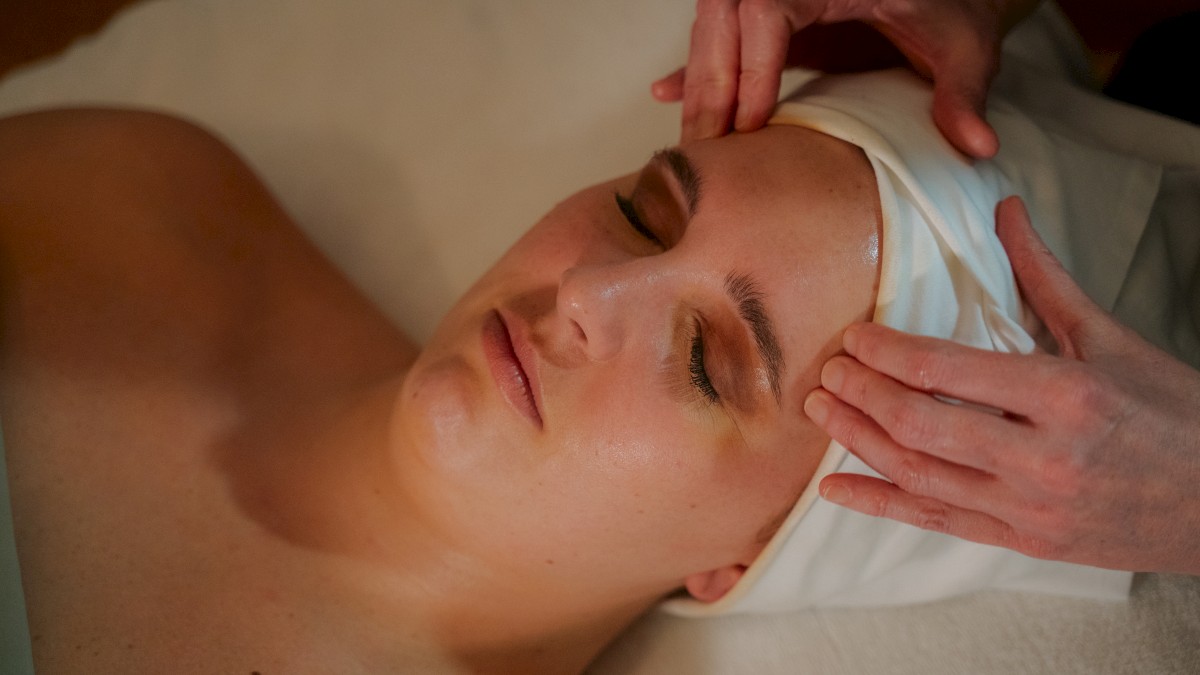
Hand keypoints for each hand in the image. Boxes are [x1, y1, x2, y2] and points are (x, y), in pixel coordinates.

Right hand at [653, 0, 1040, 157]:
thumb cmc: (955, 7)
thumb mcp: (966, 47)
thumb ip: (964, 92)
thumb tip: (976, 144)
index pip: (767, 11)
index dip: (752, 67)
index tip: (749, 124)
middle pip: (724, 19)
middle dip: (710, 85)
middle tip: (704, 147)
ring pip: (712, 26)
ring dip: (700, 84)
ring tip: (693, 142)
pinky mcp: (773, 13)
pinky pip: (720, 33)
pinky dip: (695, 66)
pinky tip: (666, 92)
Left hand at [803, 196, 1199, 574]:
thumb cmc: (1172, 414)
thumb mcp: (1109, 338)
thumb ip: (1044, 276)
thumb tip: (1005, 210)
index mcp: (1063, 395)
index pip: (943, 369)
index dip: (884, 353)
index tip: (854, 338)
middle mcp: (1040, 456)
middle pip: (918, 424)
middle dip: (861, 394)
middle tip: (828, 371)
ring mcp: (1028, 507)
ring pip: (917, 475)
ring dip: (857, 440)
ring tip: (821, 410)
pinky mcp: (1022, 541)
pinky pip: (935, 522)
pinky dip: (879, 505)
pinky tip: (835, 488)